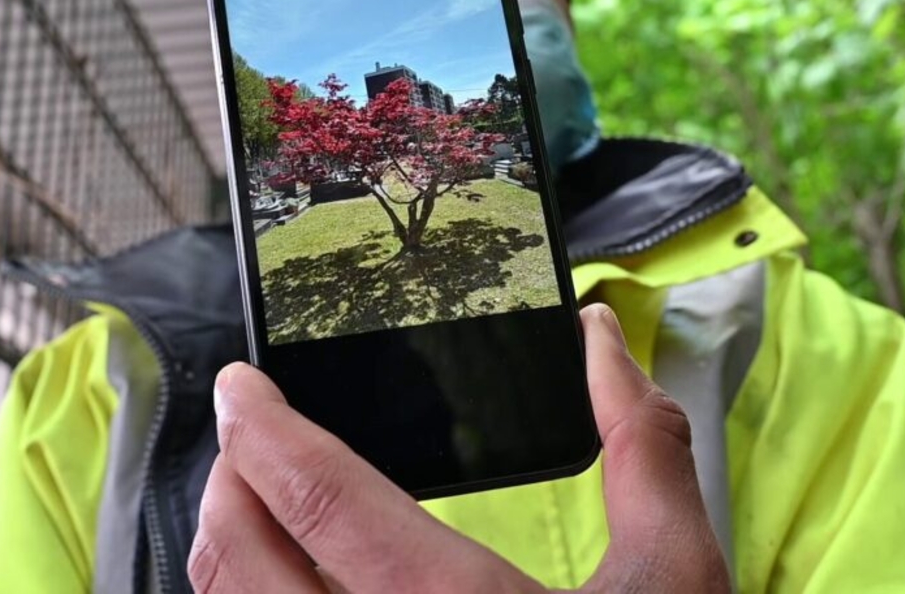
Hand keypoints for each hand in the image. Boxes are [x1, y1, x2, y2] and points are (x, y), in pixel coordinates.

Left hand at [188, 304, 729, 592]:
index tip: (241, 385)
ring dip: (229, 548)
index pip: (318, 500)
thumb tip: (601, 336)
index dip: (263, 429)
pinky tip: (290, 585)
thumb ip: (640, 447)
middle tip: (251, 437)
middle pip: (240, 559)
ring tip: (260, 503)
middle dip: (228, 480)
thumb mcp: (676, 580)